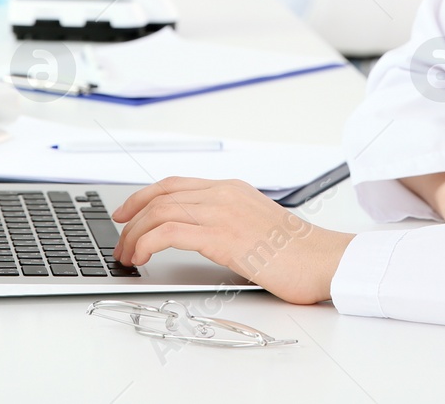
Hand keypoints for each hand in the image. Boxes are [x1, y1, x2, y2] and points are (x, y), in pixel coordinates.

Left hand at [112, 177, 354, 304]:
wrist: (324, 260)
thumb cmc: (298, 253)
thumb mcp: (257, 227)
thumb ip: (229, 224)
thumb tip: (201, 239)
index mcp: (232, 189)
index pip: (175, 185)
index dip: (143, 197)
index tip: (126, 213)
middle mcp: (224, 194)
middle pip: (161, 196)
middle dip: (132, 219)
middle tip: (120, 241)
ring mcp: (222, 211)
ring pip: (160, 212)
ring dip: (135, 235)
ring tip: (127, 256)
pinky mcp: (222, 235)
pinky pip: (169, 232)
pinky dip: (147, 243)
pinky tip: (142, 257)